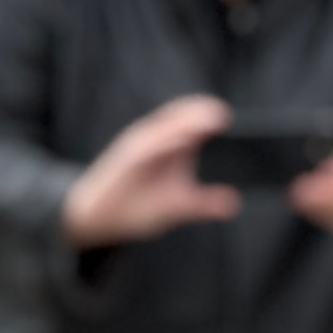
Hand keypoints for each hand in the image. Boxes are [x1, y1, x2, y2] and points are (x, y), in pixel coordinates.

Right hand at [63, 95, 235, 247]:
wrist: (97, 219)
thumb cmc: (135, 206)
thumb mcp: (177, 207)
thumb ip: (204, 204)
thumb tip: (234, 204)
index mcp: (166, 145)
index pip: (188, 120)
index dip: (208, 115)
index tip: (228, 116)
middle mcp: (152, 140)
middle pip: (176, 117)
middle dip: (199, 113)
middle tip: (223, 115)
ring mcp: (137, 148)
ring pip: (162, 129)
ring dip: (184, 123)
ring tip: (207, 120)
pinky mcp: (124, 160)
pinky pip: (145, 148)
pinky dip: (163, 144)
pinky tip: (179, 143)